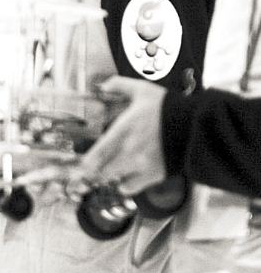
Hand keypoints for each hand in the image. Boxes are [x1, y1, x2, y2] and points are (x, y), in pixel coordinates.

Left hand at [79, 75, 167, 195]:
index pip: (96, 154)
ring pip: (113, 179)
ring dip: (107, 176)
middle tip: (89, 167)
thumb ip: (119, 85)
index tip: (76, 167)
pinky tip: (123, 176)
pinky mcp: (153, 176)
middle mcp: (129, 152)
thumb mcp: (142, 90)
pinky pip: (130, 188)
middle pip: (101, 171)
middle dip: (92, 170)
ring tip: (106, 169)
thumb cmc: (169, 108)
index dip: (83, 164)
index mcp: (122, 131)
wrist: (196, 126)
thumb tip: (104, 85)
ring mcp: (141, 166)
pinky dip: (123, 185)